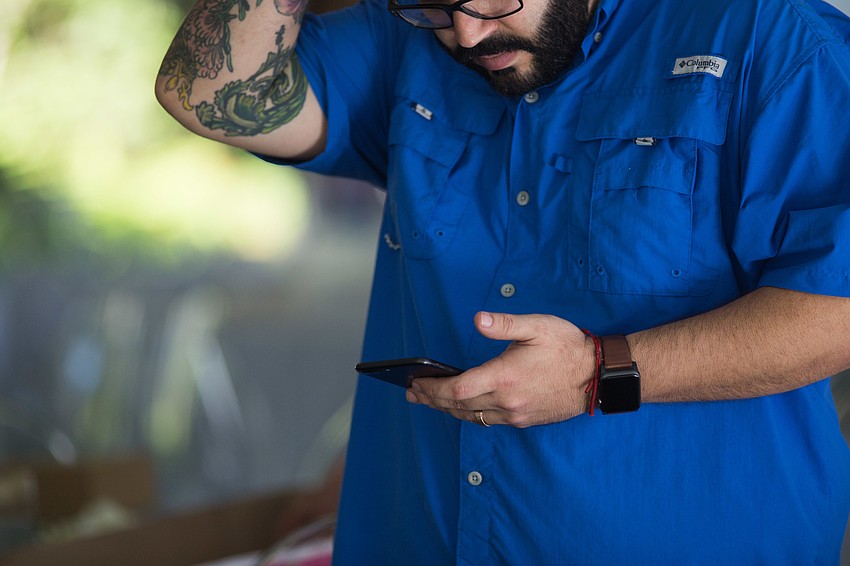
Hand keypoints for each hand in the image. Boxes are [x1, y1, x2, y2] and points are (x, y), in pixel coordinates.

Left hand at [406, 312, 596, 427]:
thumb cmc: (568, 346)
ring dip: (446, 409)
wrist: (598, 376)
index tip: (416, 382)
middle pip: (458, 406)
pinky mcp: (523, 419)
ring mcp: (515, 414)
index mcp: (505, 377)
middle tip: (412, 393)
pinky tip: (461, 406)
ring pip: (471, 416)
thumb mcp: (537, 326)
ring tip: (428, 400)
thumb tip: (478, 320)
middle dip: (432, 399)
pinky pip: (487, 420)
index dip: (433, 388)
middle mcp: (507, 401)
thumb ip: (505, 324)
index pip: (457, 390)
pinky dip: (468, 413)